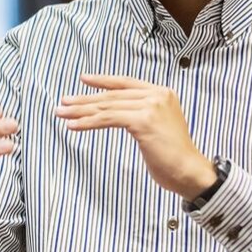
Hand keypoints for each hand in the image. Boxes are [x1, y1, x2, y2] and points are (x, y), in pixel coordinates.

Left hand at [55, 74, 216, 198]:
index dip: (103, 81)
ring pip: (107, 106)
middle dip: (84, 100)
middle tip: (62, 103)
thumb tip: (116, 114)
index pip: (126, 83)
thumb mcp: (158, 127)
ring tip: (61, 114)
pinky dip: (88, 122)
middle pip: (112, 95)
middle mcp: (157, 95)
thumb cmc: (172, 156)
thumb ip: (142, 114)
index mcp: (162, 93)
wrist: (189, 171)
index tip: (83, 80)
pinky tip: (73, 126)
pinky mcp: (143, 121)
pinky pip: (108, 119)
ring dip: (80, 111)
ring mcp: (151, 106)